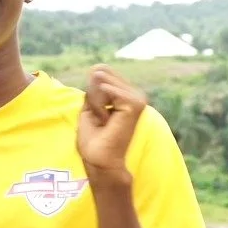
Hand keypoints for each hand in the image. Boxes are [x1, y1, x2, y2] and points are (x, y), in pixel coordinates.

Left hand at [78, 64, 146, 181]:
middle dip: (93, 96)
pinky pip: (107, 90)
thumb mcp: (90, 106)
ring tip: (103, 120)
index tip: (96, 113)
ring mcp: (138, 97)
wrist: (99, 158)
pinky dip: (98, 105)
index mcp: (126, 93)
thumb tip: (98, 70)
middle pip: (102, 74)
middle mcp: (135, 93)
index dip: (90, 92)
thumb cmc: (94, 138)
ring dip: (95, 102)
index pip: (102, 72)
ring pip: (103, 82)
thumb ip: (94, 87)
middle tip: (100, 118)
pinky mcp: (135, 103)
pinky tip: (105, 119)